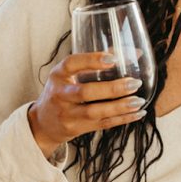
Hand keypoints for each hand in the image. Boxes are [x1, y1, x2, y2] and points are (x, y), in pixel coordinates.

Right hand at [27, 51, 146, 156]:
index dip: (92, 60)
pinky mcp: (76, 128)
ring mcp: (67, 114)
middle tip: (134, 83)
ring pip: (95, 112)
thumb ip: (94, 63)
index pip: (72, 64)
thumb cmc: (61, 92)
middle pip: (86, 92)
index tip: (113, 59)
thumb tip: (131, 53)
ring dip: (120, 107)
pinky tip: (136, 113)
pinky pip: (102, 124)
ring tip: (138, 101)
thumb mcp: (68, 75)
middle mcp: (60, 94)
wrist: (43, 123)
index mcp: (58, 75)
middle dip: (113, 88)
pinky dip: (121, 119)